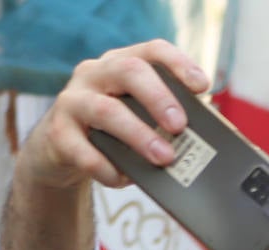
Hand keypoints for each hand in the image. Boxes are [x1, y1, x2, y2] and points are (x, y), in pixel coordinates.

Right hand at [19, 40, 209, 191]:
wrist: (62, 153)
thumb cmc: (114, 133)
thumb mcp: (140, 119)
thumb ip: (168, 121)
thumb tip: (211, 139)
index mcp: (121, 66)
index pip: (151, 51)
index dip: (179, 64)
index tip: (202, 86)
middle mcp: (95, 74)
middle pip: (129, 71)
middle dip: (159, 98)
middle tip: (180, 126)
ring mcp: (73, 101)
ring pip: (106, 110)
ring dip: (139, 136)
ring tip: (164, 158)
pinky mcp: (58, 133)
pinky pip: (83, 150)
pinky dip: (107, 167)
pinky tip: (122, 178)